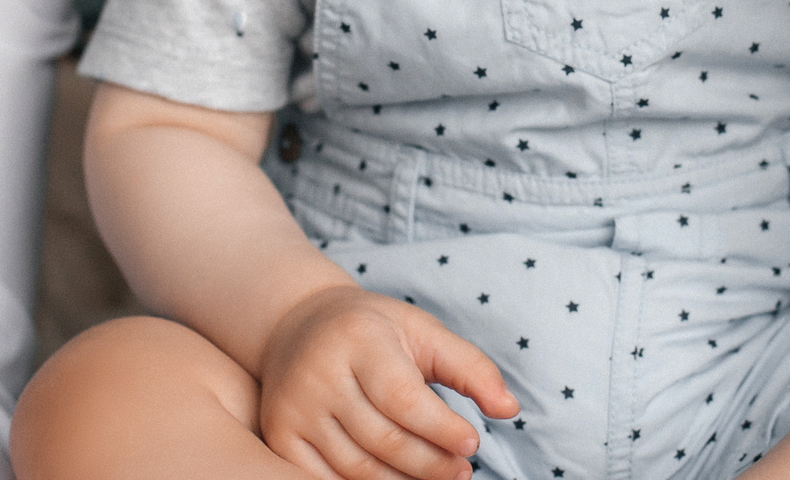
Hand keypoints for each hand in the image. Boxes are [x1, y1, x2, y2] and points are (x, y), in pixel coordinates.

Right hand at [256, 284, 518, 479]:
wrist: (296, 325)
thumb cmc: (372, 329)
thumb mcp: (422, 331)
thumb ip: (469, 367)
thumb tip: (509, 409)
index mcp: (358, 339)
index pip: (403, 399)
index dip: (441, 428)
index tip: (472, 444)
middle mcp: (319, 375)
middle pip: (383, 439)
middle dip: (430, 464)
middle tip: (462, 472)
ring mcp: (295, 409)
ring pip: (356, 467)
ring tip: (438, 478)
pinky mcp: (280, 436)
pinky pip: (325, 479)